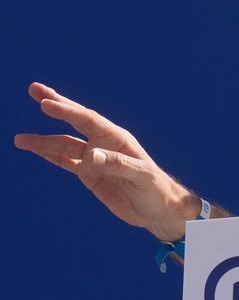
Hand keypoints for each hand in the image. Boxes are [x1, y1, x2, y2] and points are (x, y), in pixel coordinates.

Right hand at [14, 82, 196, 240]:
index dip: (67, 111)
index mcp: (118, 139)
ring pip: (64, 145)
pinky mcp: (90, 175)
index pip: (88, 120)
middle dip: (56, 105)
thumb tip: (90, 155)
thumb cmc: (155, 188)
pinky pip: (66, 162)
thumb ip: (117, 164)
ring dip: (42, 142)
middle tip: (34, 89)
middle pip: (75, 121)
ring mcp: (94, 159)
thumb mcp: (141, 176)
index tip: (45, 103)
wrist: (158, 210)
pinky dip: (50, 156)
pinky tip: (36, 150)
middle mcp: (103, 144)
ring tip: (20, 139)